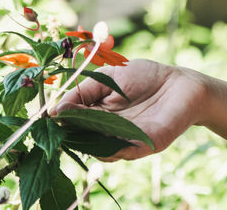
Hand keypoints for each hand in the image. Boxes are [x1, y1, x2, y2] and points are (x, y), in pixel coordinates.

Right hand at [51, 59, 206, 160]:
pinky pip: (123, 150)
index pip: (72, 124)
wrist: (181, 82)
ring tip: (84, 122)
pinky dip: (113, 145)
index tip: (45, 118)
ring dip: (90, 138)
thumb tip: (55, 108)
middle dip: (71, 133)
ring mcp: (125, 141)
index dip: (59, 122)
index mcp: (97, 115)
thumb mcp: (108, 77)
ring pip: (99, 150)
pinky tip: (106, 133)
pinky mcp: (144, 145)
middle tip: (61, 123)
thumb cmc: (145, 76)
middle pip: (82, 140)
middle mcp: (108, 132)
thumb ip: (83, 92)